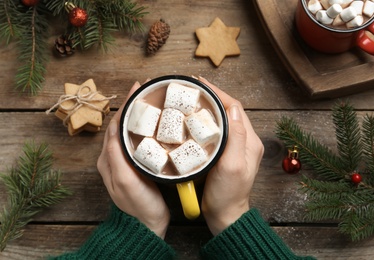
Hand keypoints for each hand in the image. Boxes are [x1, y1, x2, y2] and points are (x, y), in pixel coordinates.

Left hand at [97, 81, 169, 238]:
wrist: (146, 224)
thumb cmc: (138, 204)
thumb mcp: (125, 181)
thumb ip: (117, 156)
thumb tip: (115, 130)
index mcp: (108, 158)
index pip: (115, 124)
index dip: (126, 104)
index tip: (138, 88)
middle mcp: (113, 157)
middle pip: (121, 124)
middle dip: (132, 105)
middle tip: (147, 89)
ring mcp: (124, 161)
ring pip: (129, 130)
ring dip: (138, 114)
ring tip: (151, 100)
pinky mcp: (136, 165)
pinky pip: (137, 140)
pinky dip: (144, 127)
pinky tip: (155, 122)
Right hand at [199, 77, 263, 235]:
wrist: (225, 214)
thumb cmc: (228, 194)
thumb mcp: (232, 165)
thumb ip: (236, 137)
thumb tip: (233, 109)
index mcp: (250, 141)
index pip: (235, 108)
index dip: (219, 93)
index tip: (201, 84)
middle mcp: (245, 141)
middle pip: (230, 110)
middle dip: (213, 96)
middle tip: (194, 88)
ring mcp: (236, 148)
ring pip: (223, 119)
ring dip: (210, 107)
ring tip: (193, 99)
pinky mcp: (227, 154)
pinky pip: (218, 130)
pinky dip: (207, 121)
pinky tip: (195, 120)